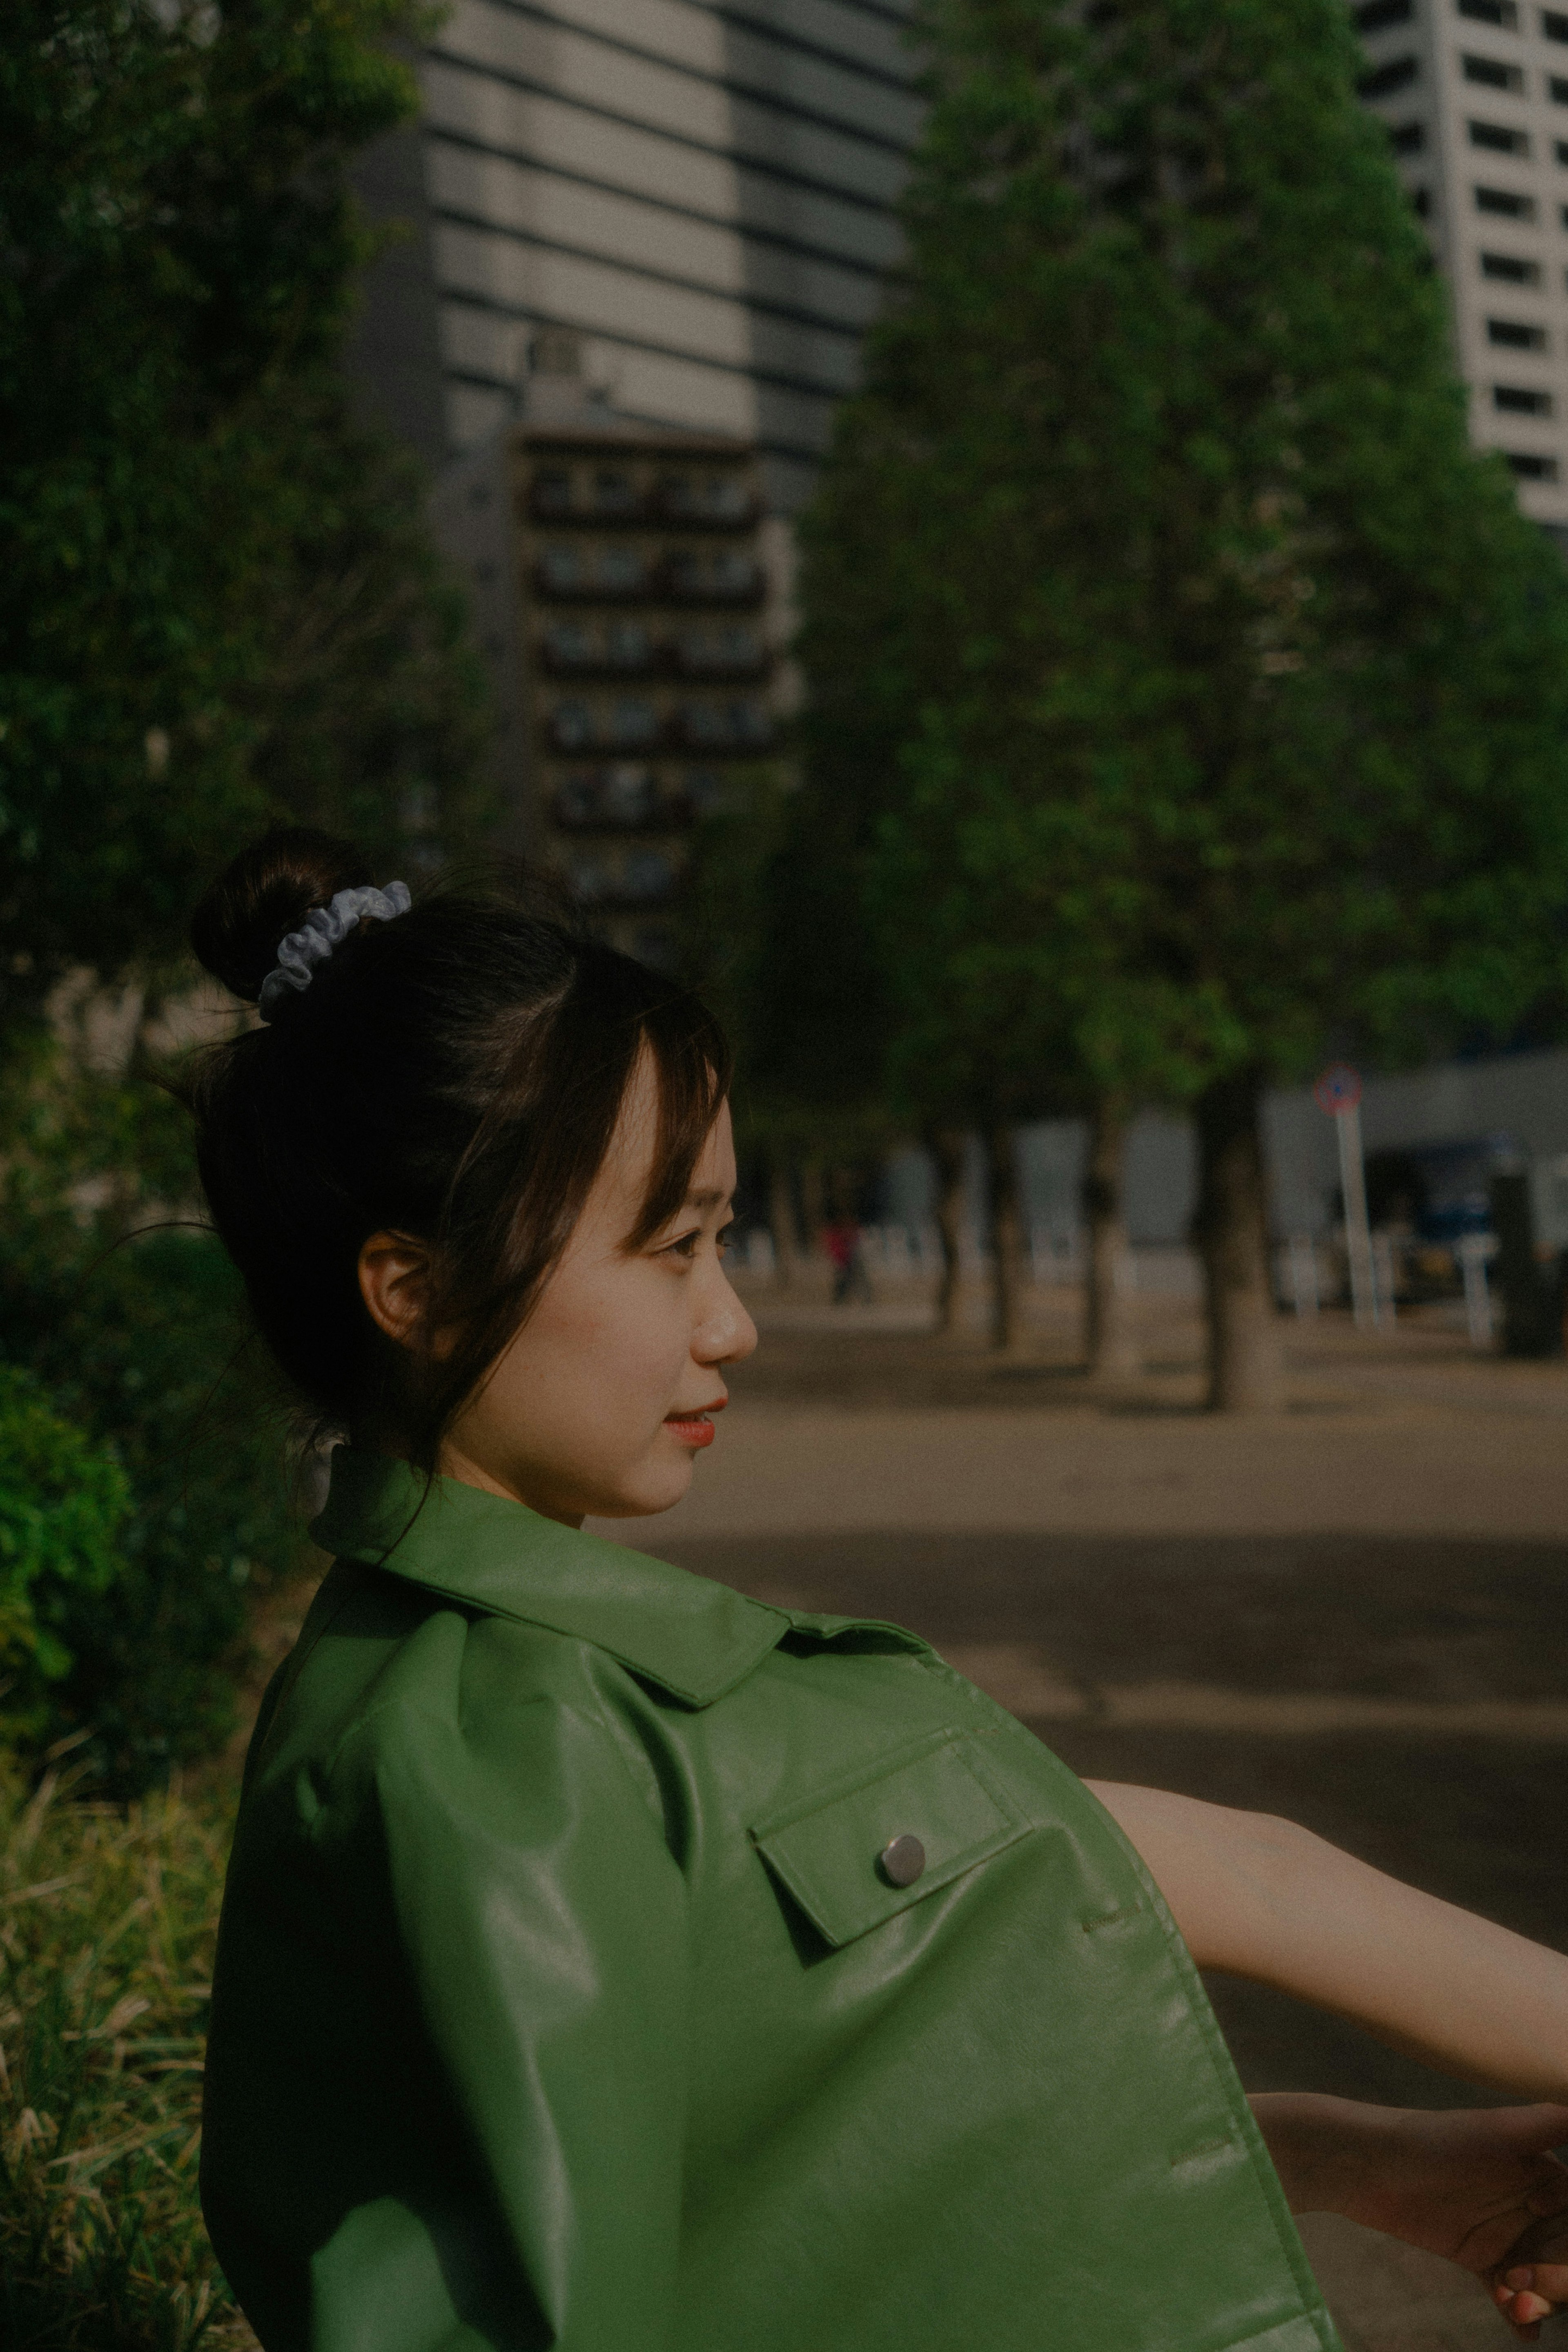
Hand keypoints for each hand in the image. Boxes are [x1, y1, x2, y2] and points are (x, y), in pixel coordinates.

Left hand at [1251, 2095, 1567, 2340]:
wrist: (1373, 2166)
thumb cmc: (1439, 2140)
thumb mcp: (1501, 2130)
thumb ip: (1551, 2122)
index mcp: (1547, 2179)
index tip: (1543, 2240)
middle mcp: (1533, 2207)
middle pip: (1564, 2257)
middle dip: (1557, 2279)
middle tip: (1522, 2283)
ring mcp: (1507, 2235)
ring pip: (1543, 2282)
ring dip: (1540, 2301)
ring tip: (1514, 2304)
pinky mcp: (1479, 2258)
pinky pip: (1510, 2294)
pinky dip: (1519, 2316)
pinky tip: (1522, 2331)